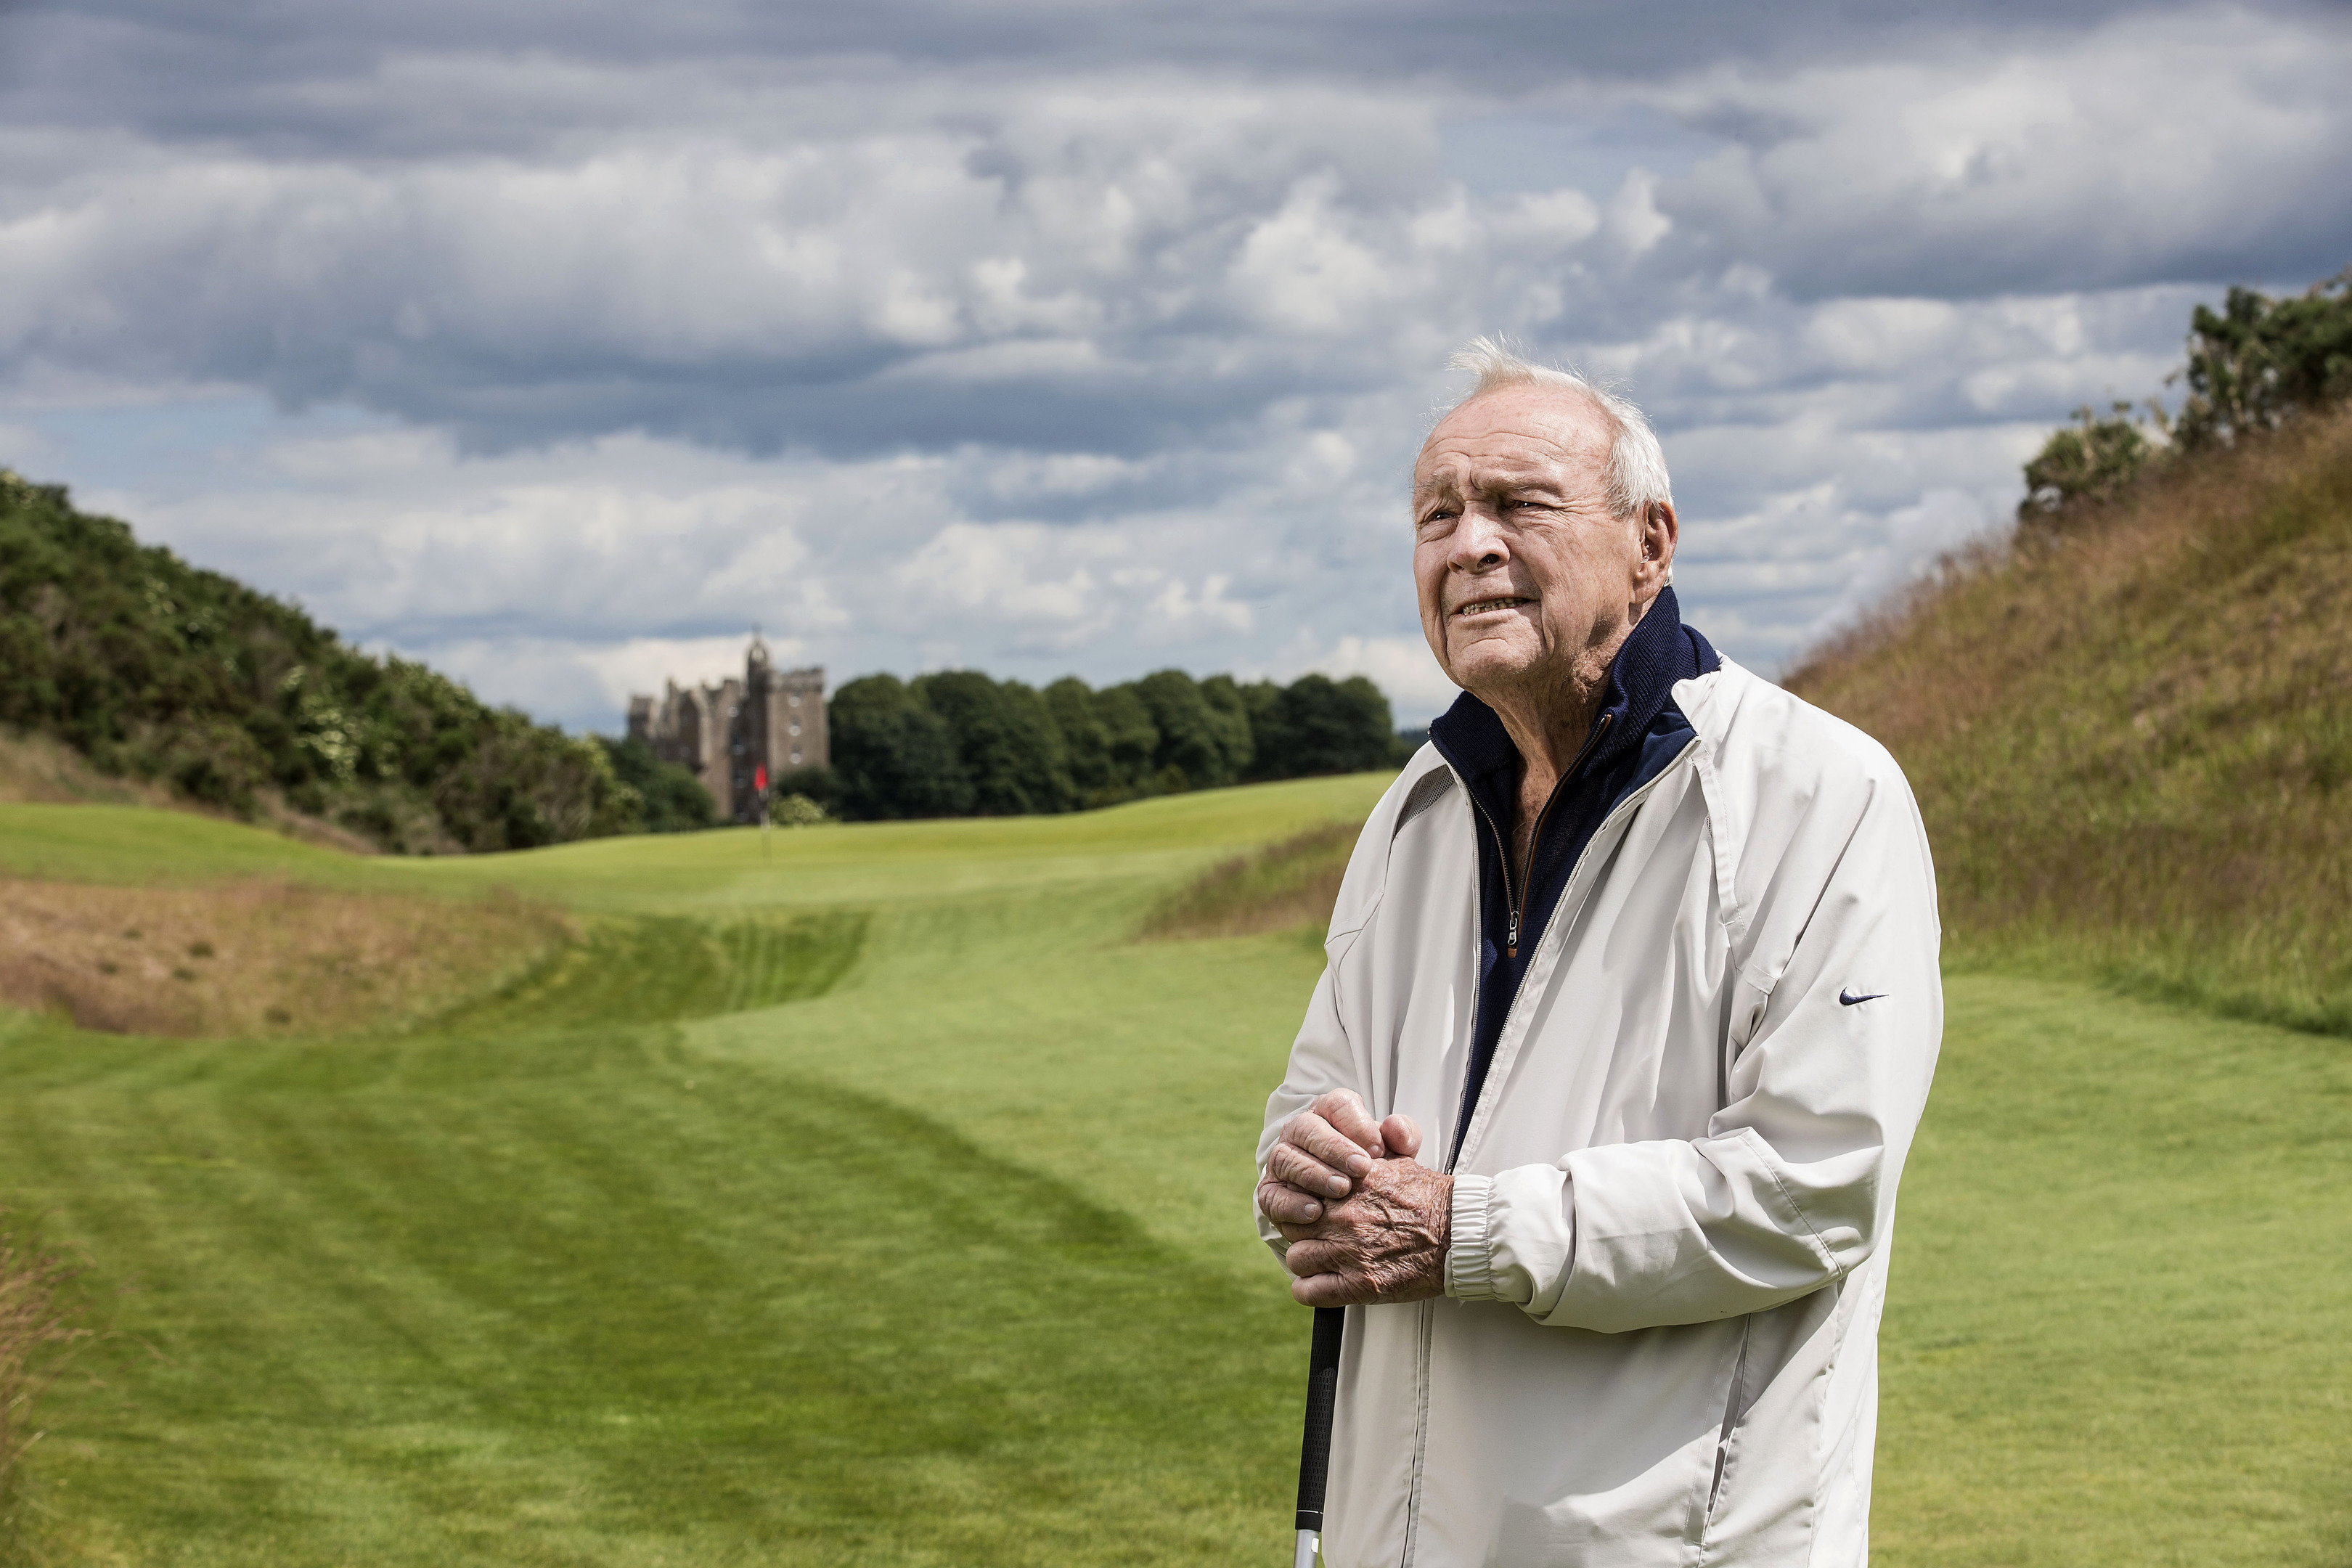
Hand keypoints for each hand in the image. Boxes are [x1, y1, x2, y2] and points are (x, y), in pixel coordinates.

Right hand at [1256, 1090, 1419, 1225]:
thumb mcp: (1395, 1152)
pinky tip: (1314, 1212)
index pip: (1336, 1105)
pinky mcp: (1270, 1191)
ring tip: (1342, 1190)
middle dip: (1334, 1148)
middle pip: (1307, 1128)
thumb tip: (1395, 1129)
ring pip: (1287, 1159)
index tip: (1377, 1149)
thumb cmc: (1375, 1169)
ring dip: (1314, 1174)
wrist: (1351, 1204)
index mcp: (1329, 1112)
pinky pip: (1272, 1195)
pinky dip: (1291, 1204)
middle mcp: (1300, 1131)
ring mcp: (1281, 1160)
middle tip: (1362, 1169)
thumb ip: (1404, 1136)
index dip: (1356, 1124)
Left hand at [1277, 1154, 1451, 1305]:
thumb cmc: (1432, 1199)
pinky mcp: (1361, 1283)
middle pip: (1294, 1222)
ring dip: (1308, 1260)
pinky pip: (1309, 1291)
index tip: (1312, 1207)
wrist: (1461, 1233)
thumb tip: (1351, 1147)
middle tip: (1317, 1234)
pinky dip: (1311, 1290)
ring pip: (1297, 1257)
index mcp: (1350, 1181)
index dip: (1303, 1199)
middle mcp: (1344, 1214)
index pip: (1299, 1188)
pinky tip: (1322, 1285)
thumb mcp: (1398, 1161)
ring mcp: (1350, 1250)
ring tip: (1323, 1260)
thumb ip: (1367, 1152)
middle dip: (1303, 1229)